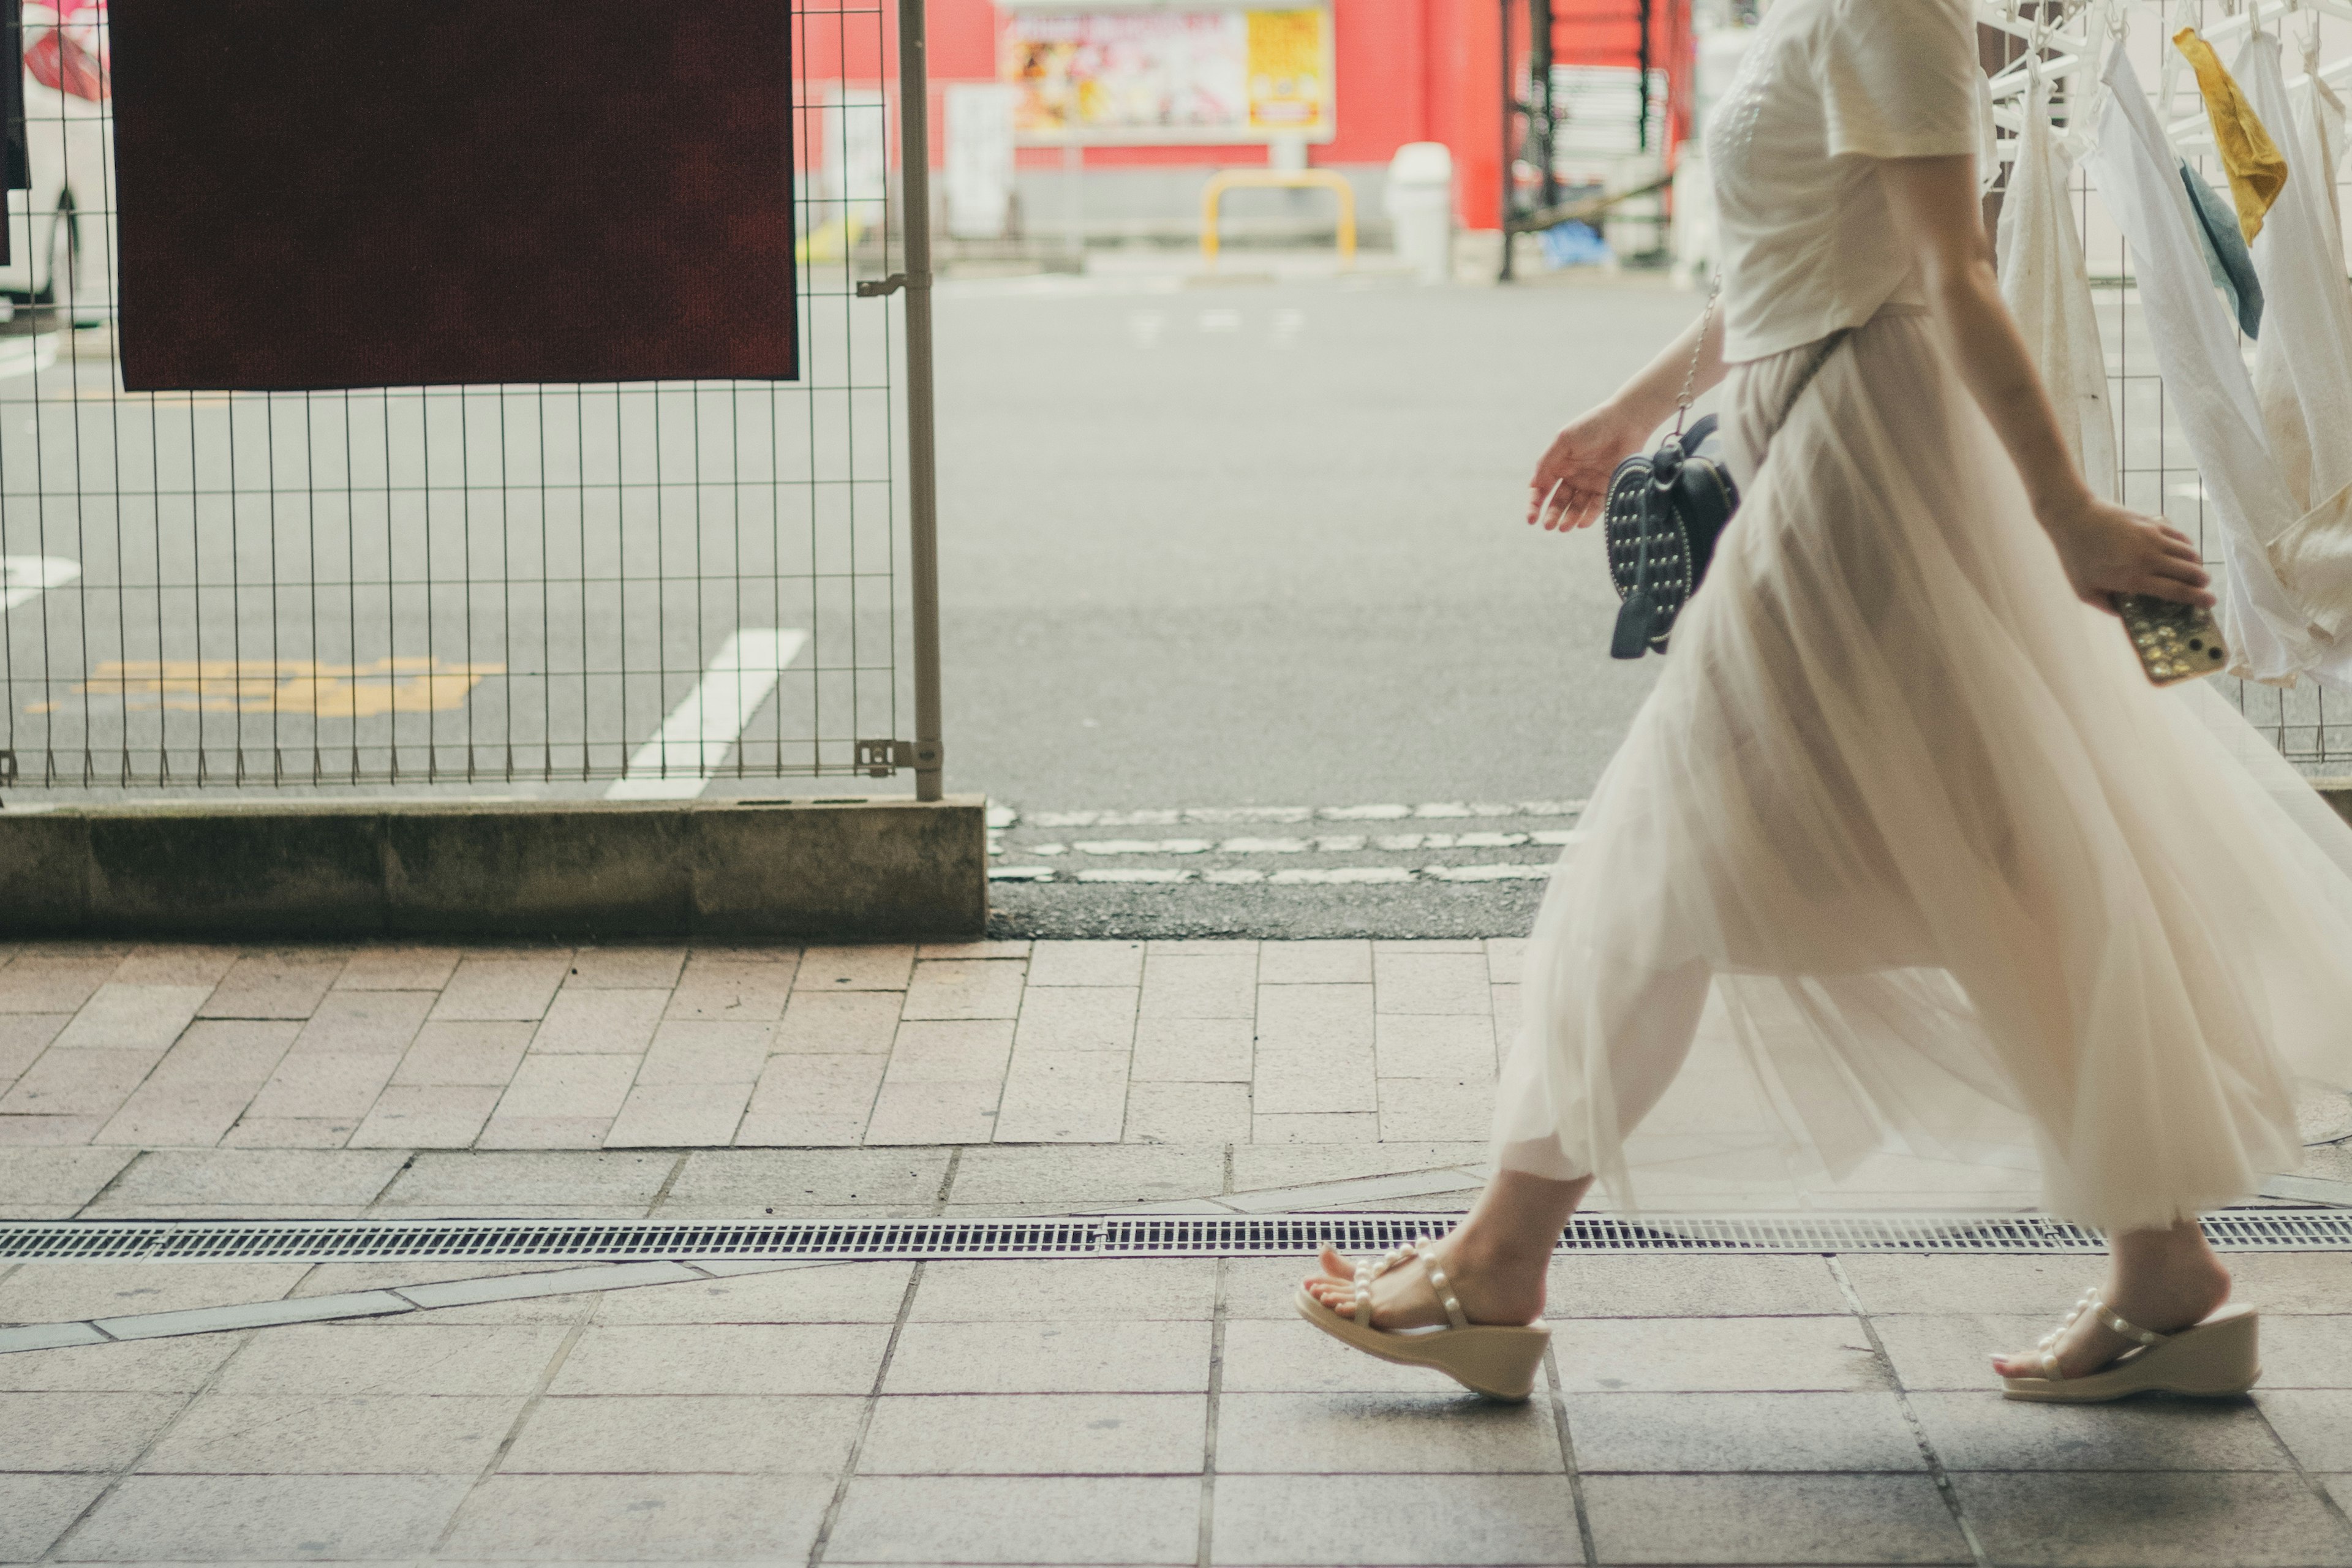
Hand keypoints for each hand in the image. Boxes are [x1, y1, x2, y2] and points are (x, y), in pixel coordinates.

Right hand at [1527, 404, 1651, 530]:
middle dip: (1551, 515)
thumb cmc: (1592, 426)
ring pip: (1576, 507)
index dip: (1534, 504)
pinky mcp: (1608, 487)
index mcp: (1559, 465)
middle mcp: (1574, 477)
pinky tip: (1581, 523)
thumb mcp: (1563, 441)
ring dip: (1568, 518)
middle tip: (1548, 526)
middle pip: (1558, 502)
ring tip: (1564, 527)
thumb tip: (1534, 486)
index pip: (1542, 489)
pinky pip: (1597, 506)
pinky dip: (1588, 516)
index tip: (1531, 518)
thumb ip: (1547, 462)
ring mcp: (1591, 483)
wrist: (1626, 421)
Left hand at [2038, 492, 2214, 615]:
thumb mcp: (2084, 590)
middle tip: (2204, 588)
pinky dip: (2187, 546)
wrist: (2073, 517)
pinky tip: (2184, 552)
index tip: (2210, 603)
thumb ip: (2106, 606)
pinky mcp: (2152, 523)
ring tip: (2194, 572)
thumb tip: (2125, 616)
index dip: (2197, 599)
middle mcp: (2148, 559)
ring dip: (2196, 565)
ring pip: (2189, 553)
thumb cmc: (2075, 556)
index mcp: (2133, 579)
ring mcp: (2152, 538)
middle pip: (2189, 572)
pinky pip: (2180, 536)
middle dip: (2202, 582)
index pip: (2176, 591)